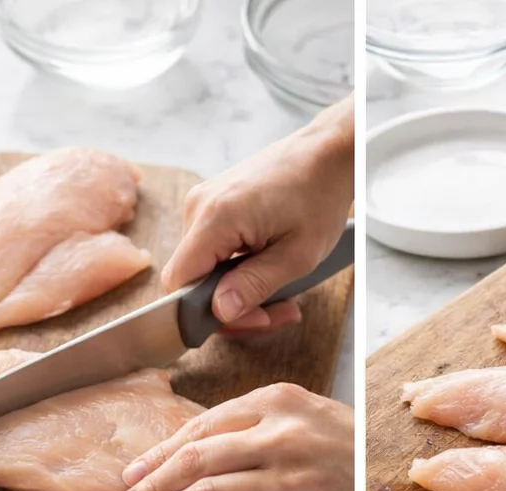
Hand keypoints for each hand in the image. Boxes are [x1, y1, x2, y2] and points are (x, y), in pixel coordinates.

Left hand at [114, 382, 353, 490]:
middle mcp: (284, 438)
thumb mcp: (307, 418)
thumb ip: (254, 425)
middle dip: (150, 488)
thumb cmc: (351, 454)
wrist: (402, 484)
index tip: (132, 474)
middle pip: (195, 462)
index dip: (158, 454)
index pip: (201, 428)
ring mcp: (293, 482)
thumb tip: (185, 450)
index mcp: (280, 402)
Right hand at [162, 96, 352, 333]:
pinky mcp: (212, 206)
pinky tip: (269, 275)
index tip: (248, 320)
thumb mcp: (296, 256)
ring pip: (205, 271)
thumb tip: (220, 313)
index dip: (206, 314)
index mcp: (215, 217)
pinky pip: (213, 253)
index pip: (179, 282)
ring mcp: (203, 204)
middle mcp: (198, 207)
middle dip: (233, 309)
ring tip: (282, 299)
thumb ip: (253, 286)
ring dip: (240, 293)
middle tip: (276, 315)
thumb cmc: (318, 197)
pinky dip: (238, 272)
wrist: (325, 155)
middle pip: (193, 281)